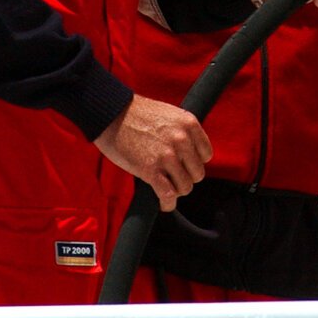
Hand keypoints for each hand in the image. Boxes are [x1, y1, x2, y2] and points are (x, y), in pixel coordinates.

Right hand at [93, 95, 212, 211]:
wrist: (111, 114)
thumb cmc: (136, 114)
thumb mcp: (169, 115)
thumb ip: (182, 132)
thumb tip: (189, 154)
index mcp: (189, 124)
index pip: (206, 155)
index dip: (194, 162)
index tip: (183, 164)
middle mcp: (182, 139)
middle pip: (197, 173)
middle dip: (184, 177)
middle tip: (171, 176)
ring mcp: (167, 156)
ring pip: (185, 187)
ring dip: (175, 190)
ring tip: (165, 187)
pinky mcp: (151, 170)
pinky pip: (168, 195)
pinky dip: (167, 203)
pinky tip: (163, 203)